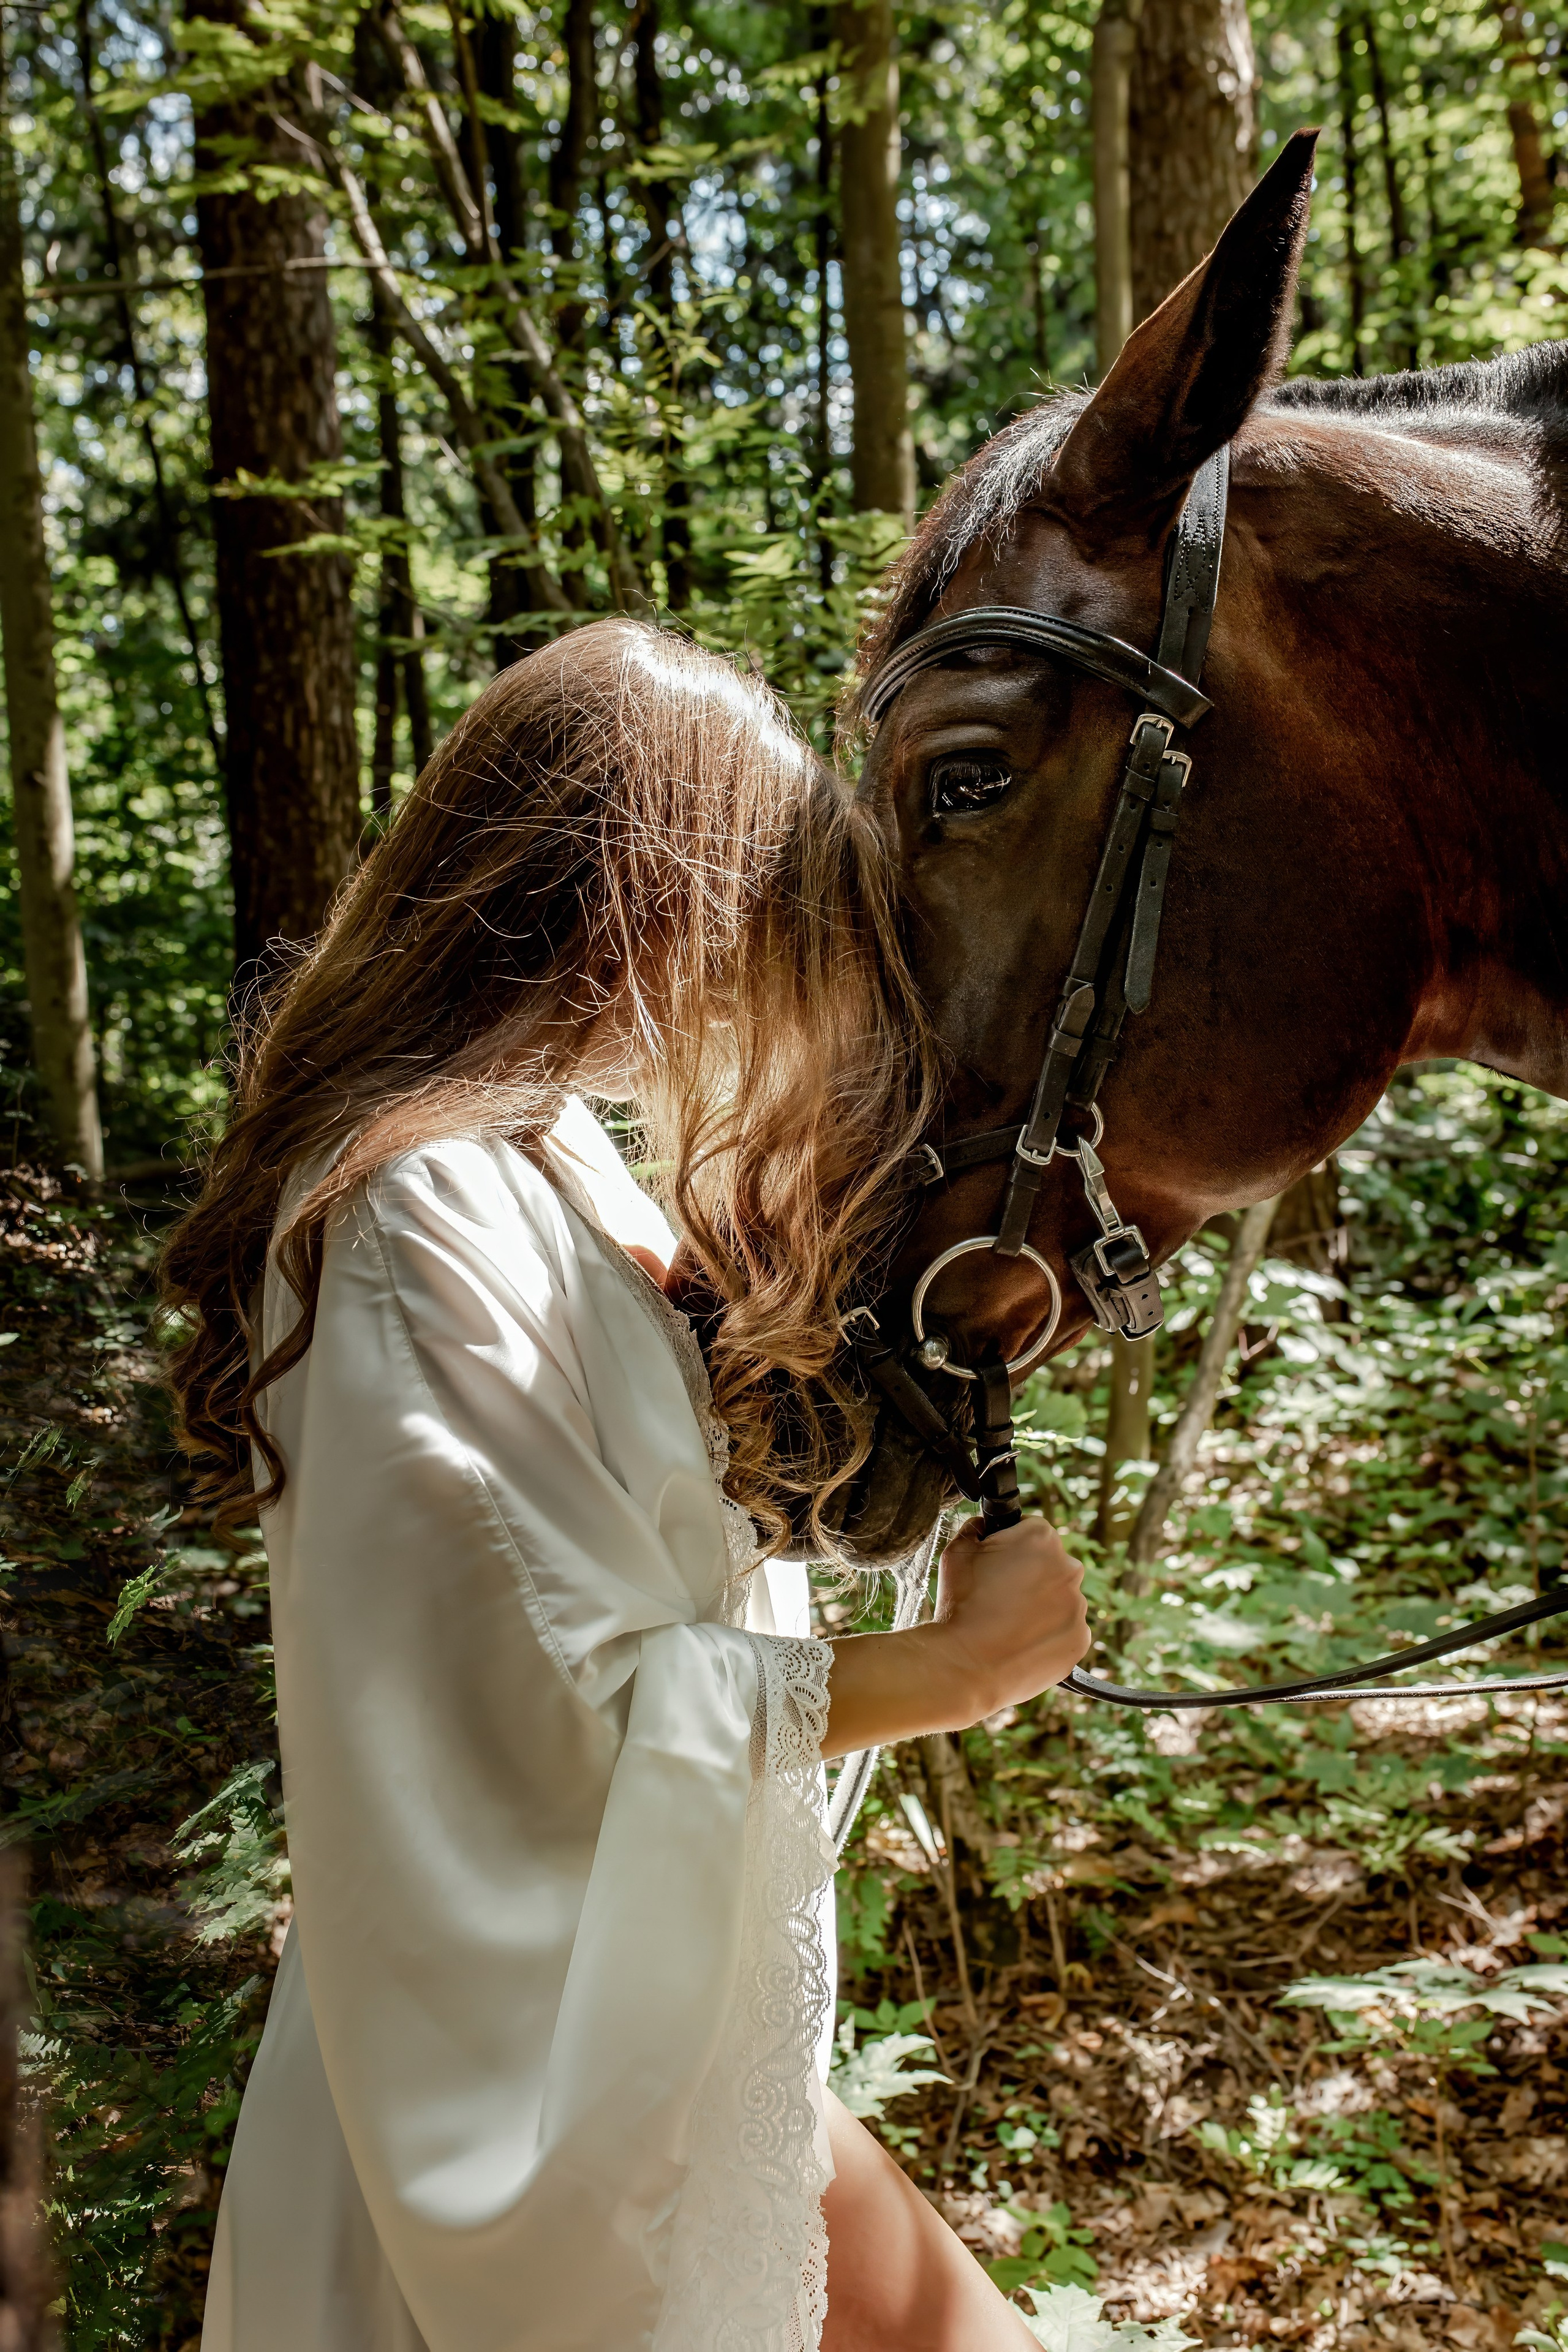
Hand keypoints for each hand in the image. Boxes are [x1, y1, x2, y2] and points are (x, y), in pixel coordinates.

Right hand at [819, 1512, 1088, 1757]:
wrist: (965, 1665)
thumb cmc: (959, 1606)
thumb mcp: (957, 1552)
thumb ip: (975, 1529)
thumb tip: (983, 1526)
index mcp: (1040, 1537)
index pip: (1031, 1531)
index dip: (1010, 1547)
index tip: (995, 1566)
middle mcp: (1069, 1567)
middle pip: (1050, 1565)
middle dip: (1030, 1576)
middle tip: (999, 1598)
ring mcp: (1078, 1606)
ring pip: (1060, 1599)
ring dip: (1041, 1607)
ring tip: (1007, 1625)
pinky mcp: (1080, 1640)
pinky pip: (1066, 1631)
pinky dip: (1048, 1636)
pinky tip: (1020, 1644)